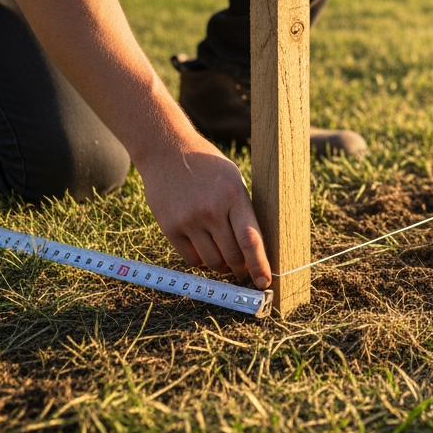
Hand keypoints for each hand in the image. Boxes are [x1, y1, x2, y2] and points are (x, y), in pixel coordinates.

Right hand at [139, 133, 272, 289]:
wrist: (167, 151)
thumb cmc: (207, 166)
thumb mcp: (233, 179)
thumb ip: (243, 211)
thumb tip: (255, 248)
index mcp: (234, 196)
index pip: (251, 240)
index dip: (259, 265)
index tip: (265, 282)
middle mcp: (211, 210)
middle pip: (233, 256)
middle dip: (241, 269)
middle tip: (244, 270)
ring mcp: (189, 220)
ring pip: (212, 262)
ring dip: (222, 267)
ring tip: (226, 259)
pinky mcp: (170, 227)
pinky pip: (191, 259)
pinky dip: (202, 261)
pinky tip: (206, 250)